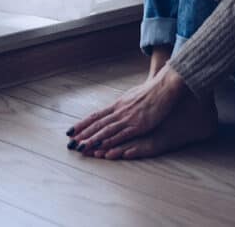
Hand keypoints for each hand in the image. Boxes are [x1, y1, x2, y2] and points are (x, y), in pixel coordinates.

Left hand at [66, 65, 186, 153]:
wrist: (164, 87)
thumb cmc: (152, 91)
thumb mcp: (133, 96)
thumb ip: (124, 104)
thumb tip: (117, 106)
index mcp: (117, 104)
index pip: (95, 115)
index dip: (82, 124)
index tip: (70, 131)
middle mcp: (119, 111)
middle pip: (97, 124)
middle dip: (83, 134)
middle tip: (70, 143)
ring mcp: (128, 118)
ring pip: (106, 131)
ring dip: (92, 140)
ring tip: (81, 147)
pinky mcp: (138, 125)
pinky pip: (121, 135)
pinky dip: (110, 142)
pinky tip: (102, 147)